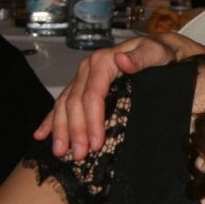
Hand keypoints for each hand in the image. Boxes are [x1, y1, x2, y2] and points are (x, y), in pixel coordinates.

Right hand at [33, 34, 181, 158]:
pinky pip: (62, 103)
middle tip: (79, 155)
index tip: (96, 143)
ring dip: (61, 129)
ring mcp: (83, 77)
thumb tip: (121, 60)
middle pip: (75, 103)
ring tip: (60, 152)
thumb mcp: (156, 52)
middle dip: (75, 131)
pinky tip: (42, 135)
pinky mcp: (83, 85)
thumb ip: (140, 58)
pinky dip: (52, 119)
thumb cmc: (160, 52)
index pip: (92, 95)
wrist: (162, 48)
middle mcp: (88, 69)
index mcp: (103, 62)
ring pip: (65, 105)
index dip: (92, 120)